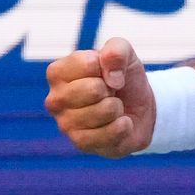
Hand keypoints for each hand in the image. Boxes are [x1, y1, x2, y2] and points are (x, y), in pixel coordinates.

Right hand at [44, 37, 154, 158]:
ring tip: (112, 107)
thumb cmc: (123, 77)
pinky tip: (118, 124)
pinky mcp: (81, 144)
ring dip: (118, 107)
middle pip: (93, 89)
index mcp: (58, 72)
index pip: (87, 64)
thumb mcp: (125, 54)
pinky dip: (124, 125)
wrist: (139, 108)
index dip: (106, 66)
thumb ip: (117, 50)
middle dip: (112, 88)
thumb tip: (111, 77)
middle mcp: (55, 100)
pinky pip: (111, 133)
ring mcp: (65, 124)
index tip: (105, 72)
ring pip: (105, 111)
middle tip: (110, 91)